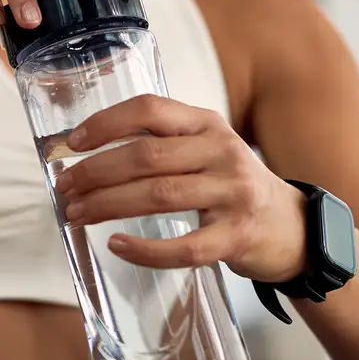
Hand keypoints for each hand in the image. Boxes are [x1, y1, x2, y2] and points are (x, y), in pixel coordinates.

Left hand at [52, 95, 308, 281]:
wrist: (292, 227)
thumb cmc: (230, 186)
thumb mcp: (205, 149)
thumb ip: (162, 144)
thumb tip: (88, 155)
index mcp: (207, 124)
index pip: (150, 109)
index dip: (106, 123)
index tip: (72, 143)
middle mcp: (222, 152)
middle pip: (147, 156)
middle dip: (96, 171)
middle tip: (65, 188)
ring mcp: (233, 194)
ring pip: (159, 196)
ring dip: (108, 205)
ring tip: (77, 214)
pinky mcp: (237, 236)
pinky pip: (184, 246)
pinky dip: (145, 250)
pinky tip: (117, 246)